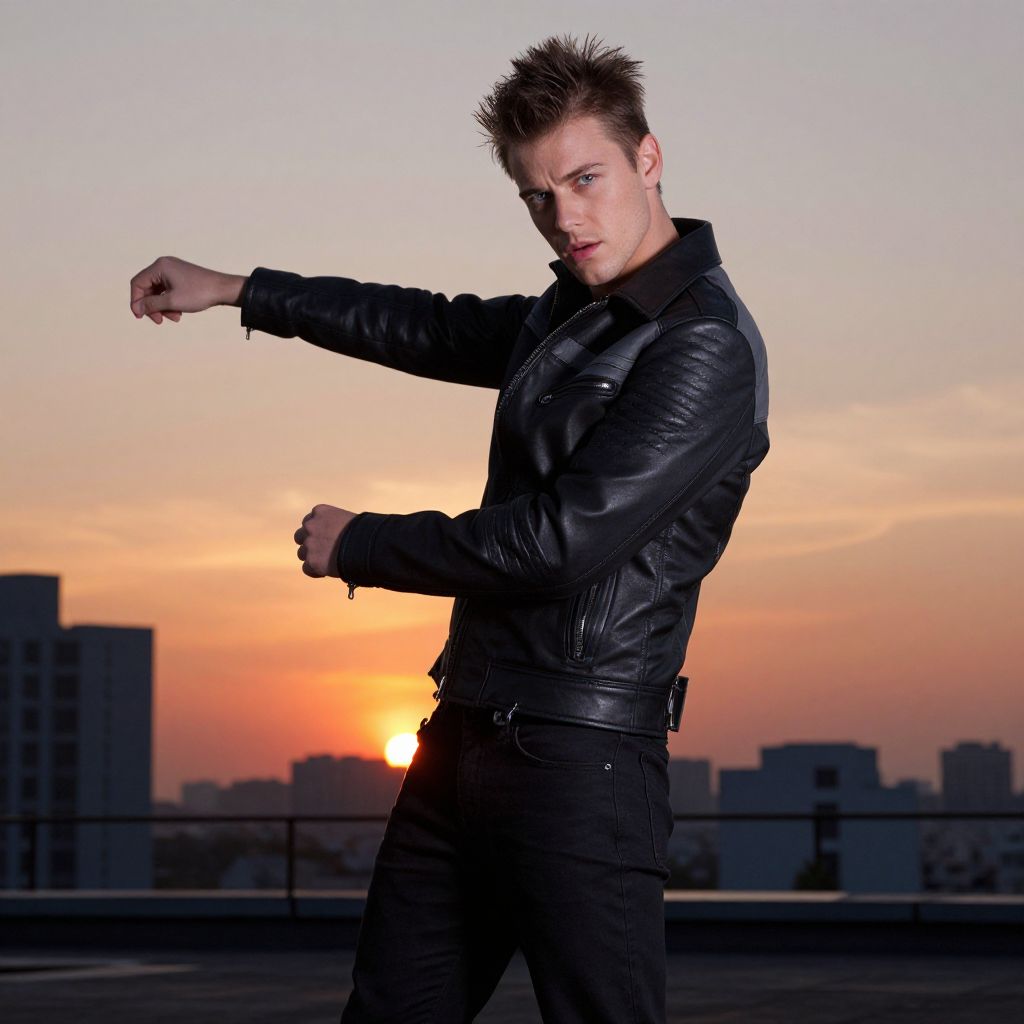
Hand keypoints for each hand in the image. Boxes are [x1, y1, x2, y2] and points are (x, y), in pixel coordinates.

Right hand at [129, 256, 246, 324]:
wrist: (224, 290)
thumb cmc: (199, 294)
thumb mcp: (172, 302)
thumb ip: (151, 305)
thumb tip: (137, 308)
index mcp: (160, 266)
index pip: (138, 283)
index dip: (136, 301)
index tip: (140, 316)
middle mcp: (164, 265)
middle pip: (147, 288)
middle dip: (153, 306)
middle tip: (160, 321)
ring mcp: (173, 270)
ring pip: (158, 292)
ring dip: (163, 307)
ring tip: (175, 318)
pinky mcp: (180, 277)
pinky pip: (168, 291)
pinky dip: (170, 303)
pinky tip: (179, 314)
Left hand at [294, 504, 358, 577]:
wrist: (368, 545)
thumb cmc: (365, 532)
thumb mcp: (348, 521)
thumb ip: (335, 526)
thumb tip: (335, 539)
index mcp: (320, 511)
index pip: (310, 521)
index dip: (318, 531)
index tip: (327, 538)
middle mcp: (310, 525)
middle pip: (300, 536)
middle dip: (310, 543)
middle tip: (324, 551)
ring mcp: (309, 544)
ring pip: (302, 553)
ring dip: (312, 557)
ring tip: (328, 563)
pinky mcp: (312, 561)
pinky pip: (307, 569)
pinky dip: (315, 571)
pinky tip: (327, 572)